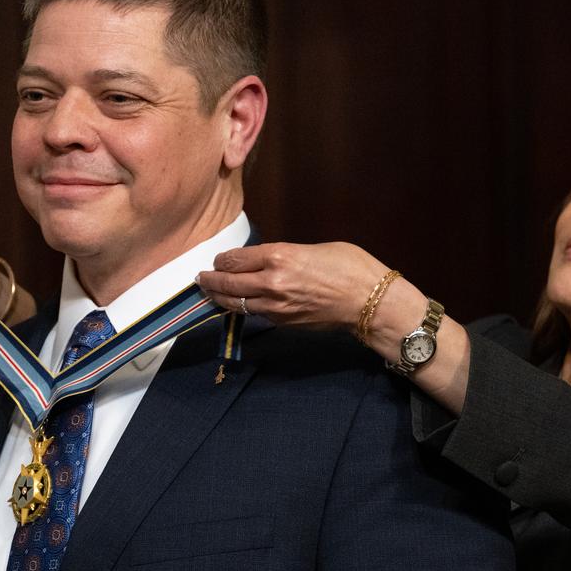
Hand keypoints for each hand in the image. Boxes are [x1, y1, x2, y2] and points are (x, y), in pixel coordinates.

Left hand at [196, 242, 388, 332]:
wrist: (368, 302)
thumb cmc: (350, 267)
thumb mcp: (314, 248)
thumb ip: (286, 254)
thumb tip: (269, 260)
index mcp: (279, 256)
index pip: (236, 259)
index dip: (223, 260)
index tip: (218, 260)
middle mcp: (271, 282)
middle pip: (229, 282)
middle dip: (211, 280)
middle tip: (201, 278)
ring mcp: (276, 306)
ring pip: (237, 302)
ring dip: (220, 297)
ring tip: (210, 293)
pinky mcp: (283, 322)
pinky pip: (255, 313)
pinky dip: (242, 308)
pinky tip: (237, 304)